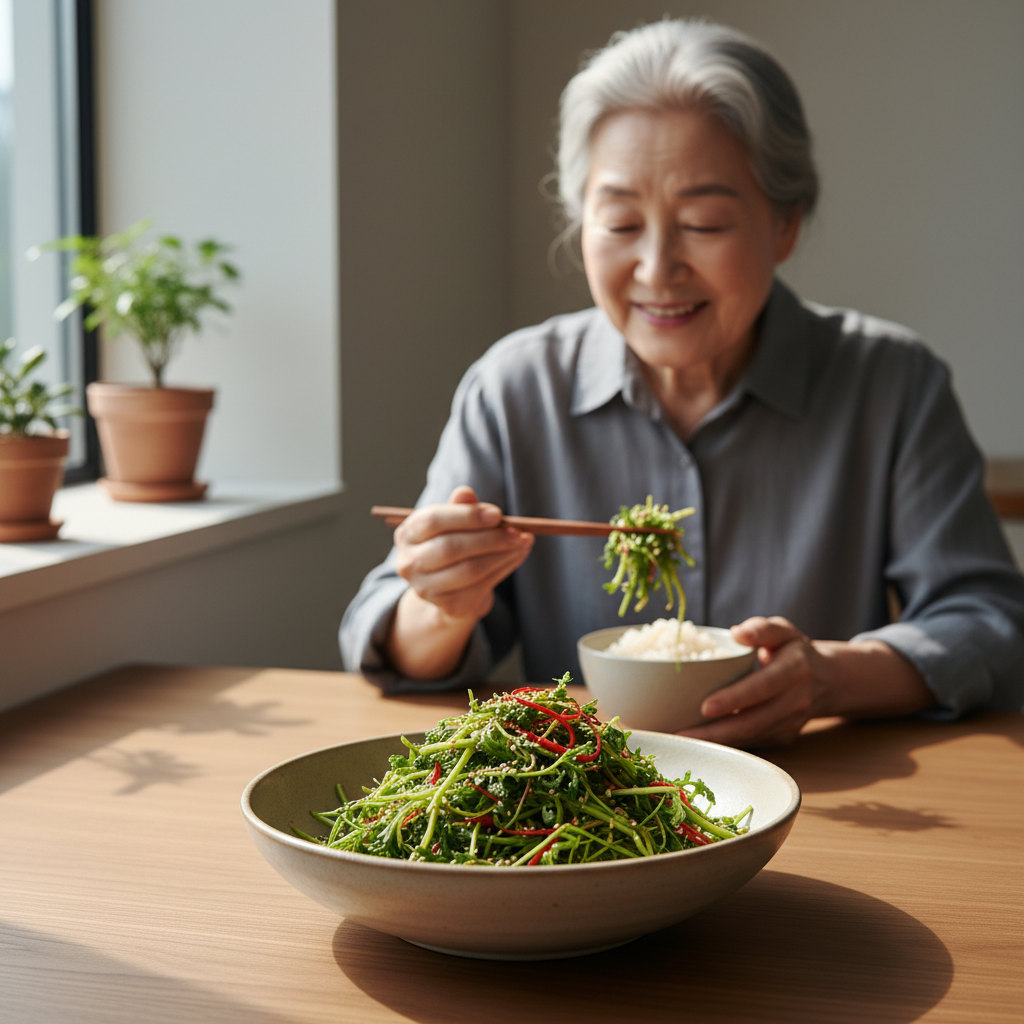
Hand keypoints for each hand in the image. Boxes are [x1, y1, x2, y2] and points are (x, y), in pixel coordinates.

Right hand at [393, 485, 532, 621]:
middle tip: (516, 531)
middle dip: (489, 538)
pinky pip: (482, 586)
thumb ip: (459, 508)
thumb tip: (466, 492)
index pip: (433, 521)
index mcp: (407, 534)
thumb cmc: (452, 545)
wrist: (450, 588)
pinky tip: (517, 555)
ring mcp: (426, 589)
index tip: (497, 514)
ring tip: (522, 541)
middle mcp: (409, 564)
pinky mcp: (449, 606)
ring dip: (502, 554)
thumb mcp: (453, 523)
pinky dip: (505, 568)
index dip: (467, 516)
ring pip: (470, 570)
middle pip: (451, 548)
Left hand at [679, 617, 826, 747]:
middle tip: (681, 733)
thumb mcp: (783, 630)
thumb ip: (762, 628)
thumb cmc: (795, 651)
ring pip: (751, 738)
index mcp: (794, 670)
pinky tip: (701, 742)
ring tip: (683, 740)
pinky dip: (727, 745)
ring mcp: (790, 724)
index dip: (734, 699)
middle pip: (752, 721)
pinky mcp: (783, 737)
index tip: (706, 706)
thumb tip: (737, 633)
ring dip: (716, 743)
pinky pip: (752, 743)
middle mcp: (795, 701)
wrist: (828, 681)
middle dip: (716, 731)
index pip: (762, 687)